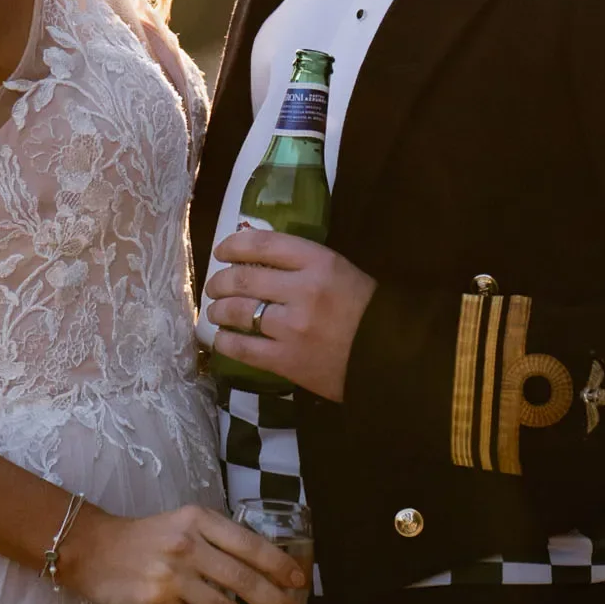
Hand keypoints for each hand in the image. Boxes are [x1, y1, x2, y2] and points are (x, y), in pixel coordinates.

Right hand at [61, 502, 307, 603]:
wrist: (93, 549)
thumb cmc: (145, 536)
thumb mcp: (184, 523)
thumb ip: (217, 539)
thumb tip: (260, 566)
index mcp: (199, 521)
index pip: (250, 544)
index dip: (279, 565)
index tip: (299, 581)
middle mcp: (188, 546)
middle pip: (243, 579)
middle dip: (276, 602)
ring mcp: (171, 577)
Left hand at [203, 229, 376, 401]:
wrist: (389, 358)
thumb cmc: (367, 312)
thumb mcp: (341, 272)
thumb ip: (303, 264)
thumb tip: (258, 259)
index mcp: (319, 262)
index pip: (264, 244)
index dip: (234, 245)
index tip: (223, 251)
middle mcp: (302, 290)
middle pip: (244, 277)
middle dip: (221, 281)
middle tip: (215, 286)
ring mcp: (292, 327)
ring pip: (238, 312)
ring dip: (219, 310)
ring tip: (216, 312)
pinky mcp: (286, 360)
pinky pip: (243, 348)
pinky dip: (226, 341)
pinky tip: (223, 339)